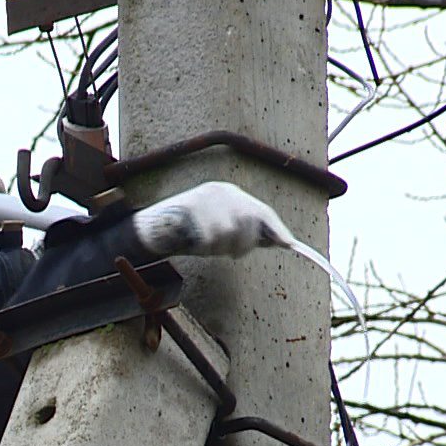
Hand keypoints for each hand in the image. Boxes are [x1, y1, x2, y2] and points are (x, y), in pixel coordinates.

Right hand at [131, 181, 296, 257]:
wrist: (155, 226)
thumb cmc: (192, 232)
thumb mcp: (222, 228)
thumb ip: (247, 232)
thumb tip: (281, 241)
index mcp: (230, 194)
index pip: (261, 211)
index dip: (276, 229)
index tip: (290, 244)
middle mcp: (221, 192)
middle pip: (248, 222)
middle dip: (244, 243)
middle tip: (232, 253)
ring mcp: (205, 199)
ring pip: (228, 232)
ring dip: (221, 247)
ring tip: (209, 247)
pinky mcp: (190, 208)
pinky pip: (209, 237)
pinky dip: (206, 247)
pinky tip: (197, 243)